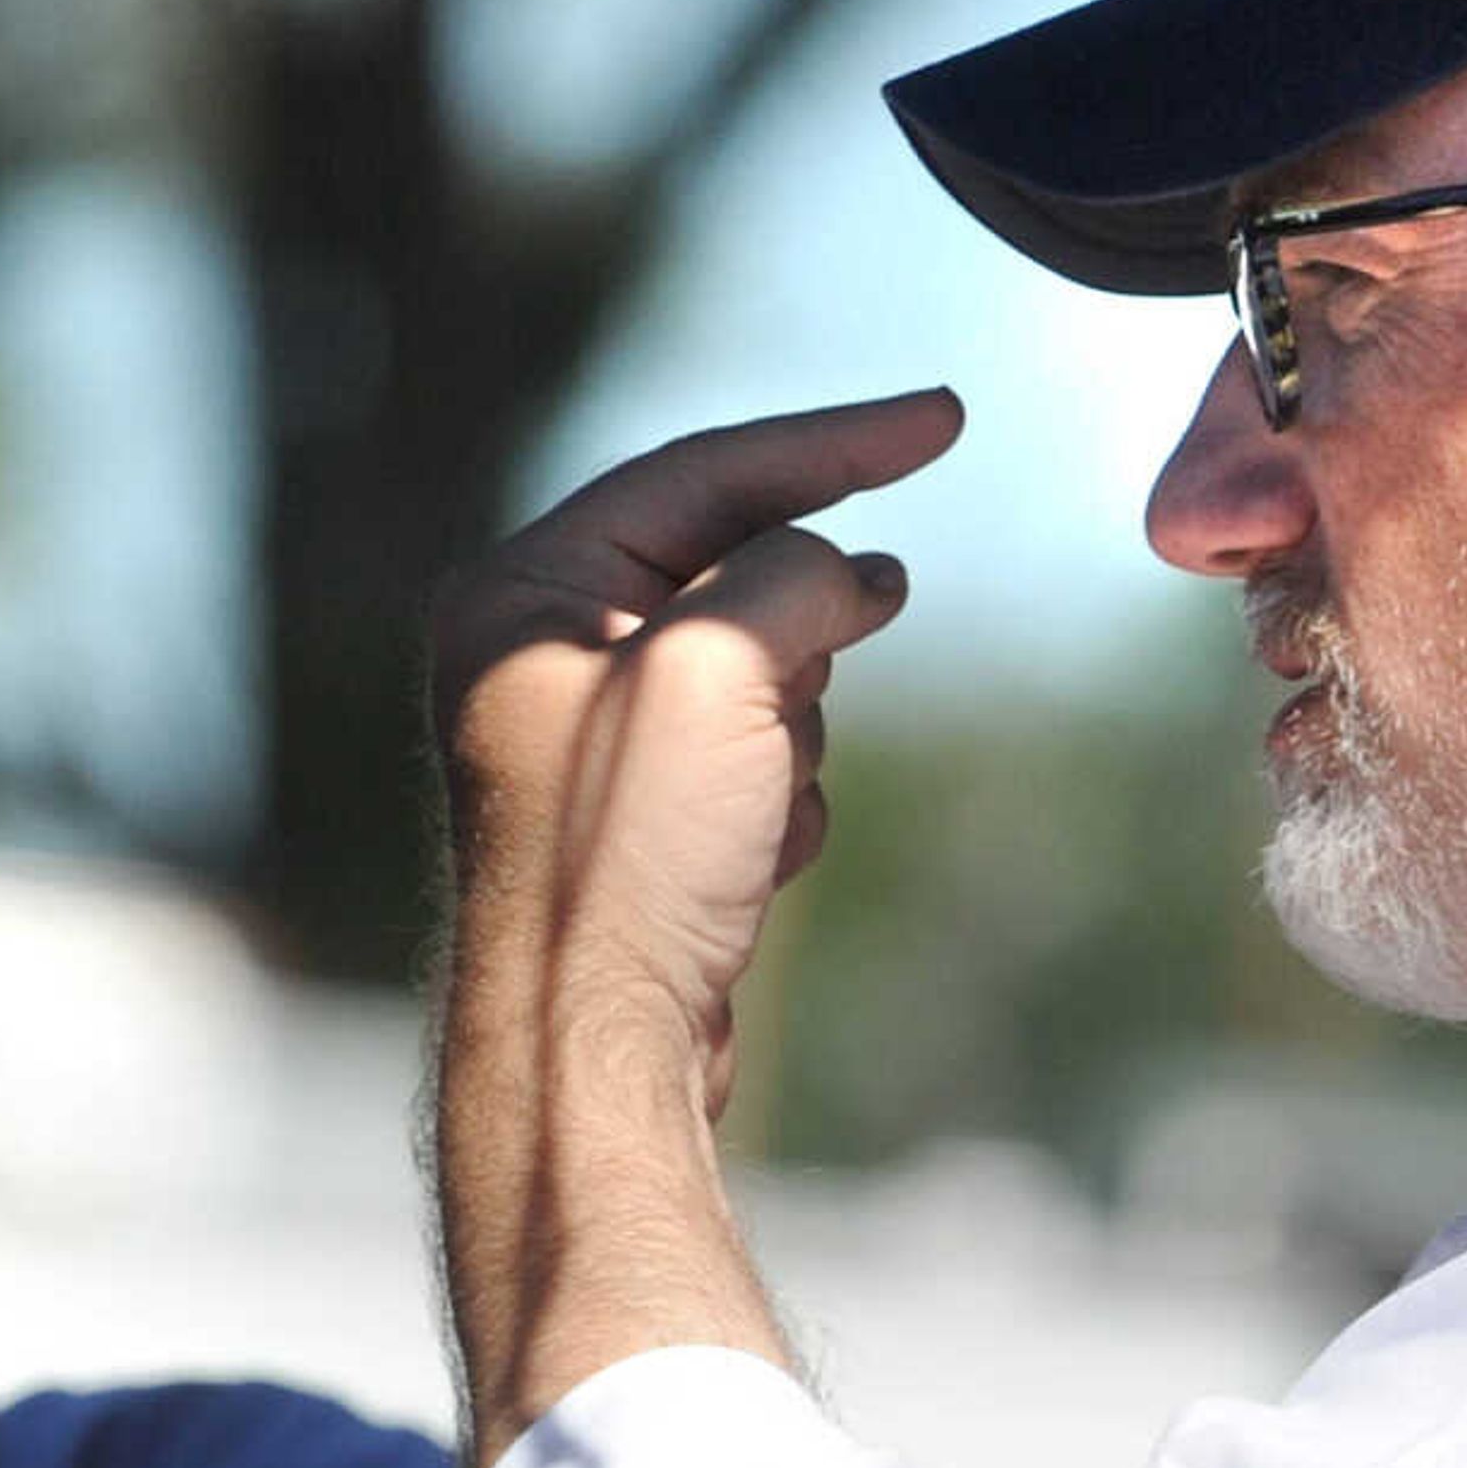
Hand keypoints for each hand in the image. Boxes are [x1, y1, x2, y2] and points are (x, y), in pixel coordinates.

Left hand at [431, 388, 964, 1103]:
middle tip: (859, 632)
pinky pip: (758, 756)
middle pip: (733, 570)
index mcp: (522, 594)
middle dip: (805, 620)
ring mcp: (594, 743)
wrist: (599, 1049)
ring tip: (753, 805)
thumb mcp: (717, 668)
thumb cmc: (627, 856)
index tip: (944, 418)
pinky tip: (752, 863)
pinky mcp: (645, 820)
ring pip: (761, 668)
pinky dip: (783, 796)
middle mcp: (542, 655)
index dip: (832, 441)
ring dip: (794, 724)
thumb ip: (794, 576)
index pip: (700, 471)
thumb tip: (854, 574)